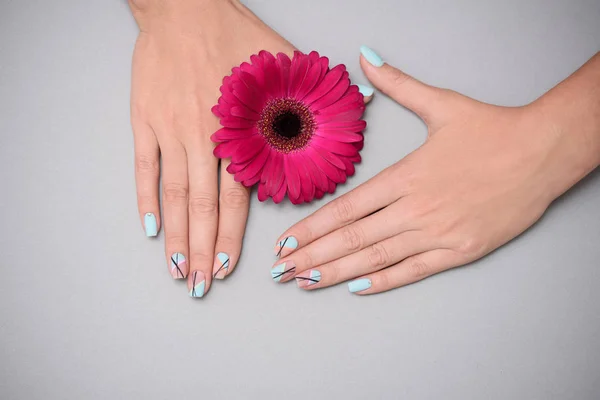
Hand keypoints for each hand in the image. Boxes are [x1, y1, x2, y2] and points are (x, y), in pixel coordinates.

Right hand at [129, 0, 294, 296]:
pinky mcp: (145, 119)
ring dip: (175, 236)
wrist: (186, 6)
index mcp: (241, 132)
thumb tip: (360, 112)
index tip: (228, 268)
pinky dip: (145, 198)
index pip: (236, 198)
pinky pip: (143, 166)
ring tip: (176, 270)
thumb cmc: (238, 35)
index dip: (231, 237)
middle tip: (200, 287)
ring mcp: (172, 130)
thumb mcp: (286, 65)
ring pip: (174, 194)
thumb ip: (314, 101)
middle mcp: (205, 138)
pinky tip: (148, 228)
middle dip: (202, 251)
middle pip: (203, 206)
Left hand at [272, 47, 599, 294]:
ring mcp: (437, 233)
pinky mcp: (460, 251)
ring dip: (336, 272)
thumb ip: (398, 85)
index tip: (286, 240)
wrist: (543, 153)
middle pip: (351, 237)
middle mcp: (414, 208)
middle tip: (280, 270)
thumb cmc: (493, 130)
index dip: (312, 227)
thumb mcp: (441, 104)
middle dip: (312, 256)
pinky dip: (384, 280)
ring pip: (375, 257)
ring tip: (305, 281)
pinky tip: (356, 287)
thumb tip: (368, 58)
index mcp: (404, 176)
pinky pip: (414, 271)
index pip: (345, 207)